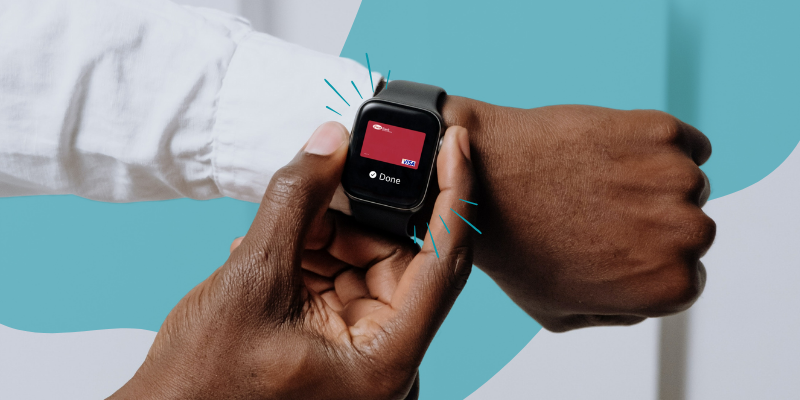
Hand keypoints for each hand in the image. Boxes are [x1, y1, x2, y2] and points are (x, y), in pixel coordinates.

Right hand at [110, 122, 476, 399]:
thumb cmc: (203, 382)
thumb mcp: (252, 278)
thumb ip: (295, 201)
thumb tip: (330, 143)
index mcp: (385, 362)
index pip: (444, 262)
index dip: (453, 194)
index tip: (453, 143)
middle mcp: (387, 365)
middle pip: (401, 263)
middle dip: (357, 220)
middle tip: (319, 188)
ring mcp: (365, 361)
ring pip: (370, 271)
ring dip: (328, 240)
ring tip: (280, 233)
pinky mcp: (341, 352)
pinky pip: (346, 288)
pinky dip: (317, 262)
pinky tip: (279, 253)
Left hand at [442, 96, 715, 331]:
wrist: (482, 179)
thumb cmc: (513, 246)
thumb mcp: (561, 313)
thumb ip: (617, 312)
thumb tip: (646, 298)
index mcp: (669, 286)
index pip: (686, 274)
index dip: (645, 260)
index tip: (613, 245)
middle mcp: (686, 233)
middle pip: (690, 227)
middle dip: (652, 221)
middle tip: (600, 212)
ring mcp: (674, 176)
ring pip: (683, 181)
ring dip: (651, 181)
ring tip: (594, 183)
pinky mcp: (659, 130)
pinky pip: (682, 141)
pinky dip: (655, 146)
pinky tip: (610, 154)